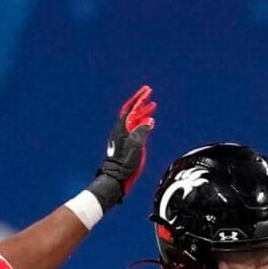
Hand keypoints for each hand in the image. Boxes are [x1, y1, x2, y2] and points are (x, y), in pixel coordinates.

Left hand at [87, 85, 155, 210]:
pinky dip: (142, 124)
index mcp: (123, 128)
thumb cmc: (124, 163)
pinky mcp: (126, 146)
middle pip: (132, 113)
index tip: (148, 90)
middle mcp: (122, 131)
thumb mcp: (136, 146)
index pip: (132, 108)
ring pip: (134, 121)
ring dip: (143, 114)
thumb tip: (149, 121)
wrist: (115, 178)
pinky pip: (135, 130)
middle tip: (150, 98)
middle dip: (142, 104)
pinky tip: (147, 125)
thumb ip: (143, 131)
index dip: (140, 98)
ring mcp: (124, 138)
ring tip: (152, 109)